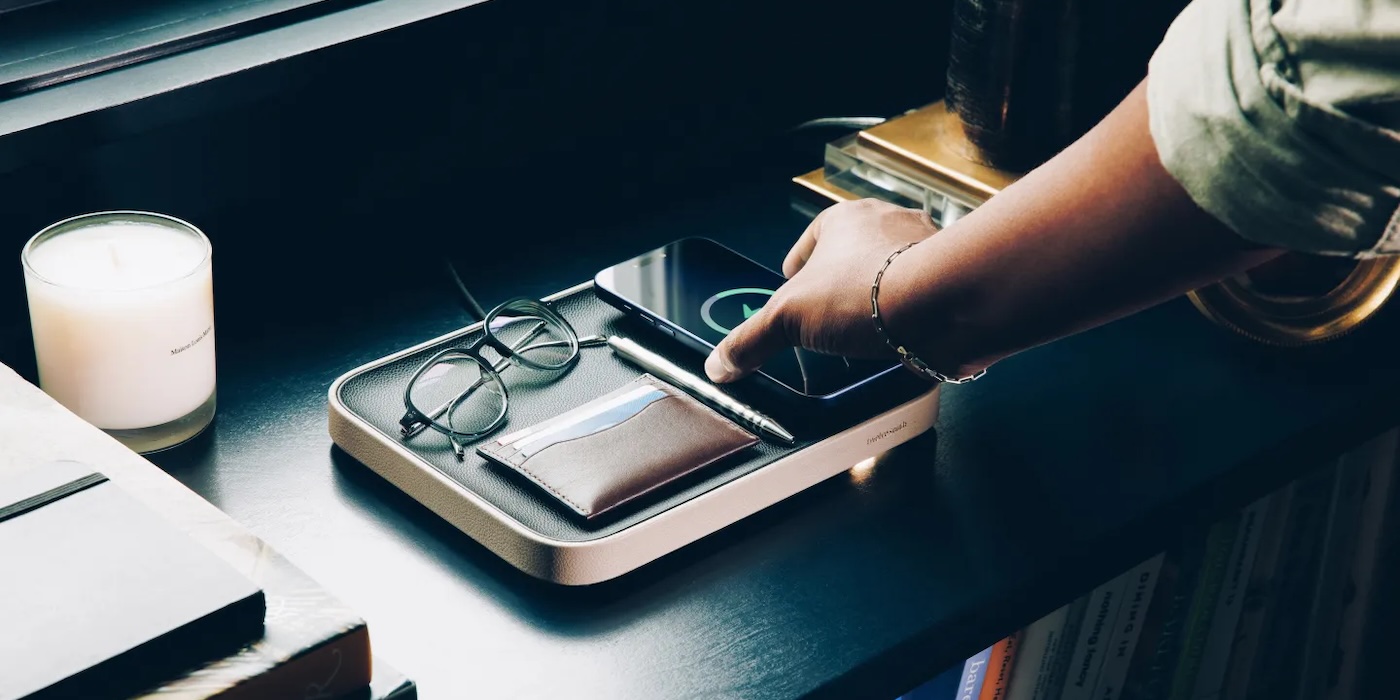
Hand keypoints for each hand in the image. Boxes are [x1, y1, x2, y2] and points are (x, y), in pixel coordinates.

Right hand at [704, 198, 939, 382]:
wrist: (943, 304)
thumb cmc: (866, 292)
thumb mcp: (788, 319)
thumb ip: (751, 340)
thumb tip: (720, 363)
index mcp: (845, 219)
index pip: (812, 240)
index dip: (799, 268)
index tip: (794, 287)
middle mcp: (888, 223)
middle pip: (854, 254)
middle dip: (841, 283)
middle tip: (828, 314)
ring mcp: (924, 248)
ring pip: (892, 269)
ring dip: (879, 295)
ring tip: (865, 329)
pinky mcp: (951, 277)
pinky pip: (924, 292)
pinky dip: (911, 312)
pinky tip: (901, 337)